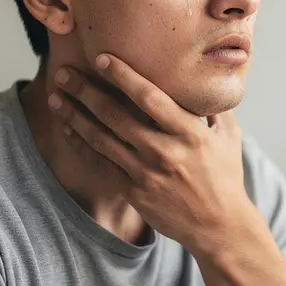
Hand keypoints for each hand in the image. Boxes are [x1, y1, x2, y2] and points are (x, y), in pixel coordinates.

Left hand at [47, 54, 254, 255]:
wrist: (219, 227)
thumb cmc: (225, 178)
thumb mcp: (229, 137)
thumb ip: (213, 108)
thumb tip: (204, 80)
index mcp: (190, 133)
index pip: (151, 98)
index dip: (124, 77)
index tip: (103, 59)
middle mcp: (166, 152)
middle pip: (116, 116)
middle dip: (86, 91)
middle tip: (64, 73)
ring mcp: (147, 174)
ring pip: (103, 139)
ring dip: (75, 116)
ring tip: (56, 97)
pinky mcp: (134, 191)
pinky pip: (102, 163)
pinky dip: (83, 144)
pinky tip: (68, 128)